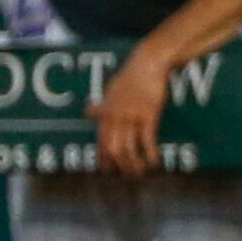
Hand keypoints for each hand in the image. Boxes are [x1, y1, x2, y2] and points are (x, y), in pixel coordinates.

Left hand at [88, 51, 170, 176]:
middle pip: (114, 149)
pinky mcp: (148, 114)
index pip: (101, 141)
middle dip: (120, 166)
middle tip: (127, 176)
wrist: (147, 64)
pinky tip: (153, 162)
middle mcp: (116, 117)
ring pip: (129, 148)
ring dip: (134, 164)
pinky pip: (147, 140)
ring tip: (140, 172)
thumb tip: (88, 112)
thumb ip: (100, 106)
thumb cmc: (129, 77)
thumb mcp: (109, 91)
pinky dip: (149, 153)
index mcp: (105, 114)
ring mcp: (131, 116)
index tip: (107, 170)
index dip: (104, 158)